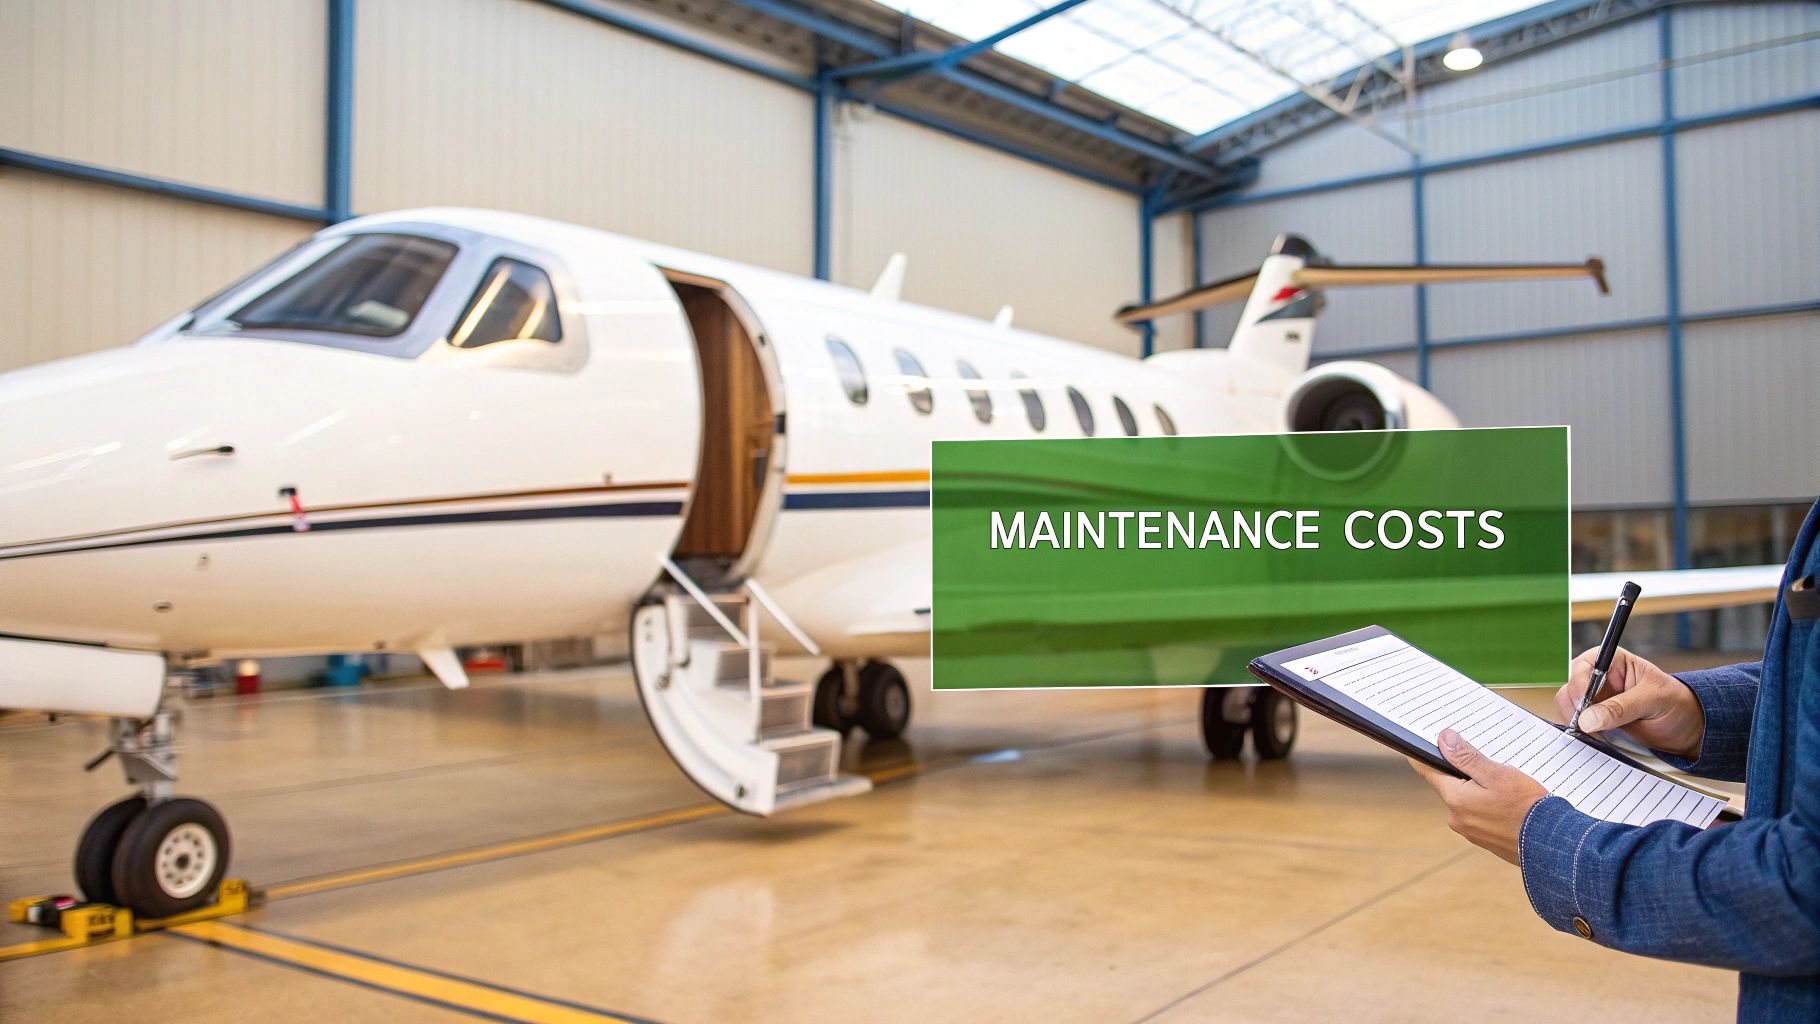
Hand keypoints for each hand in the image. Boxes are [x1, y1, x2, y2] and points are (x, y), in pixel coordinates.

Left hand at [1408, 728, 1547, 863]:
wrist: (1553, 846)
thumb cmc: (1528, 808)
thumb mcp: (1497, 774)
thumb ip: (1467, 757)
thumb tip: (1443, 739)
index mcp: (1455, 799)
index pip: (1427, 770)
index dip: (1425, 753)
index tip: (1427, 740)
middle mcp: (1456, 818)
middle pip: (1449, 785)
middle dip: (1463, 772)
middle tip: (1488, 764)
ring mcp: (1470, 831)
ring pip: (1466, 800)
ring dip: (1479, 790)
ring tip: (1506, 787)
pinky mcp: (1484, 840)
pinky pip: (1479, 815)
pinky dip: (1489, 806)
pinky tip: (1509, 804)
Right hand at [1556, 646, 1704, 759]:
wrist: (1687, 729)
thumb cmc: (1676, 704)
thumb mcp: (1653, 701)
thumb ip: (1621, 708)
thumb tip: (1588, 718)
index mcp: (1613, 662)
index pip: (1584, 666)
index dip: (1579, 684)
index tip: (1583, 705)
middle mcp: (1599, 679)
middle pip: (1571, 687)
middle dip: (1575, 706)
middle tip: (1587, 725)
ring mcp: (1596, 700)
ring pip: (1569, 706)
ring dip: (1576, 722)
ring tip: (1597, 734)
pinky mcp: (1596, 719)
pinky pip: (1577, 723)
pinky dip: (1581, 732)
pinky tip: (1597, 738)